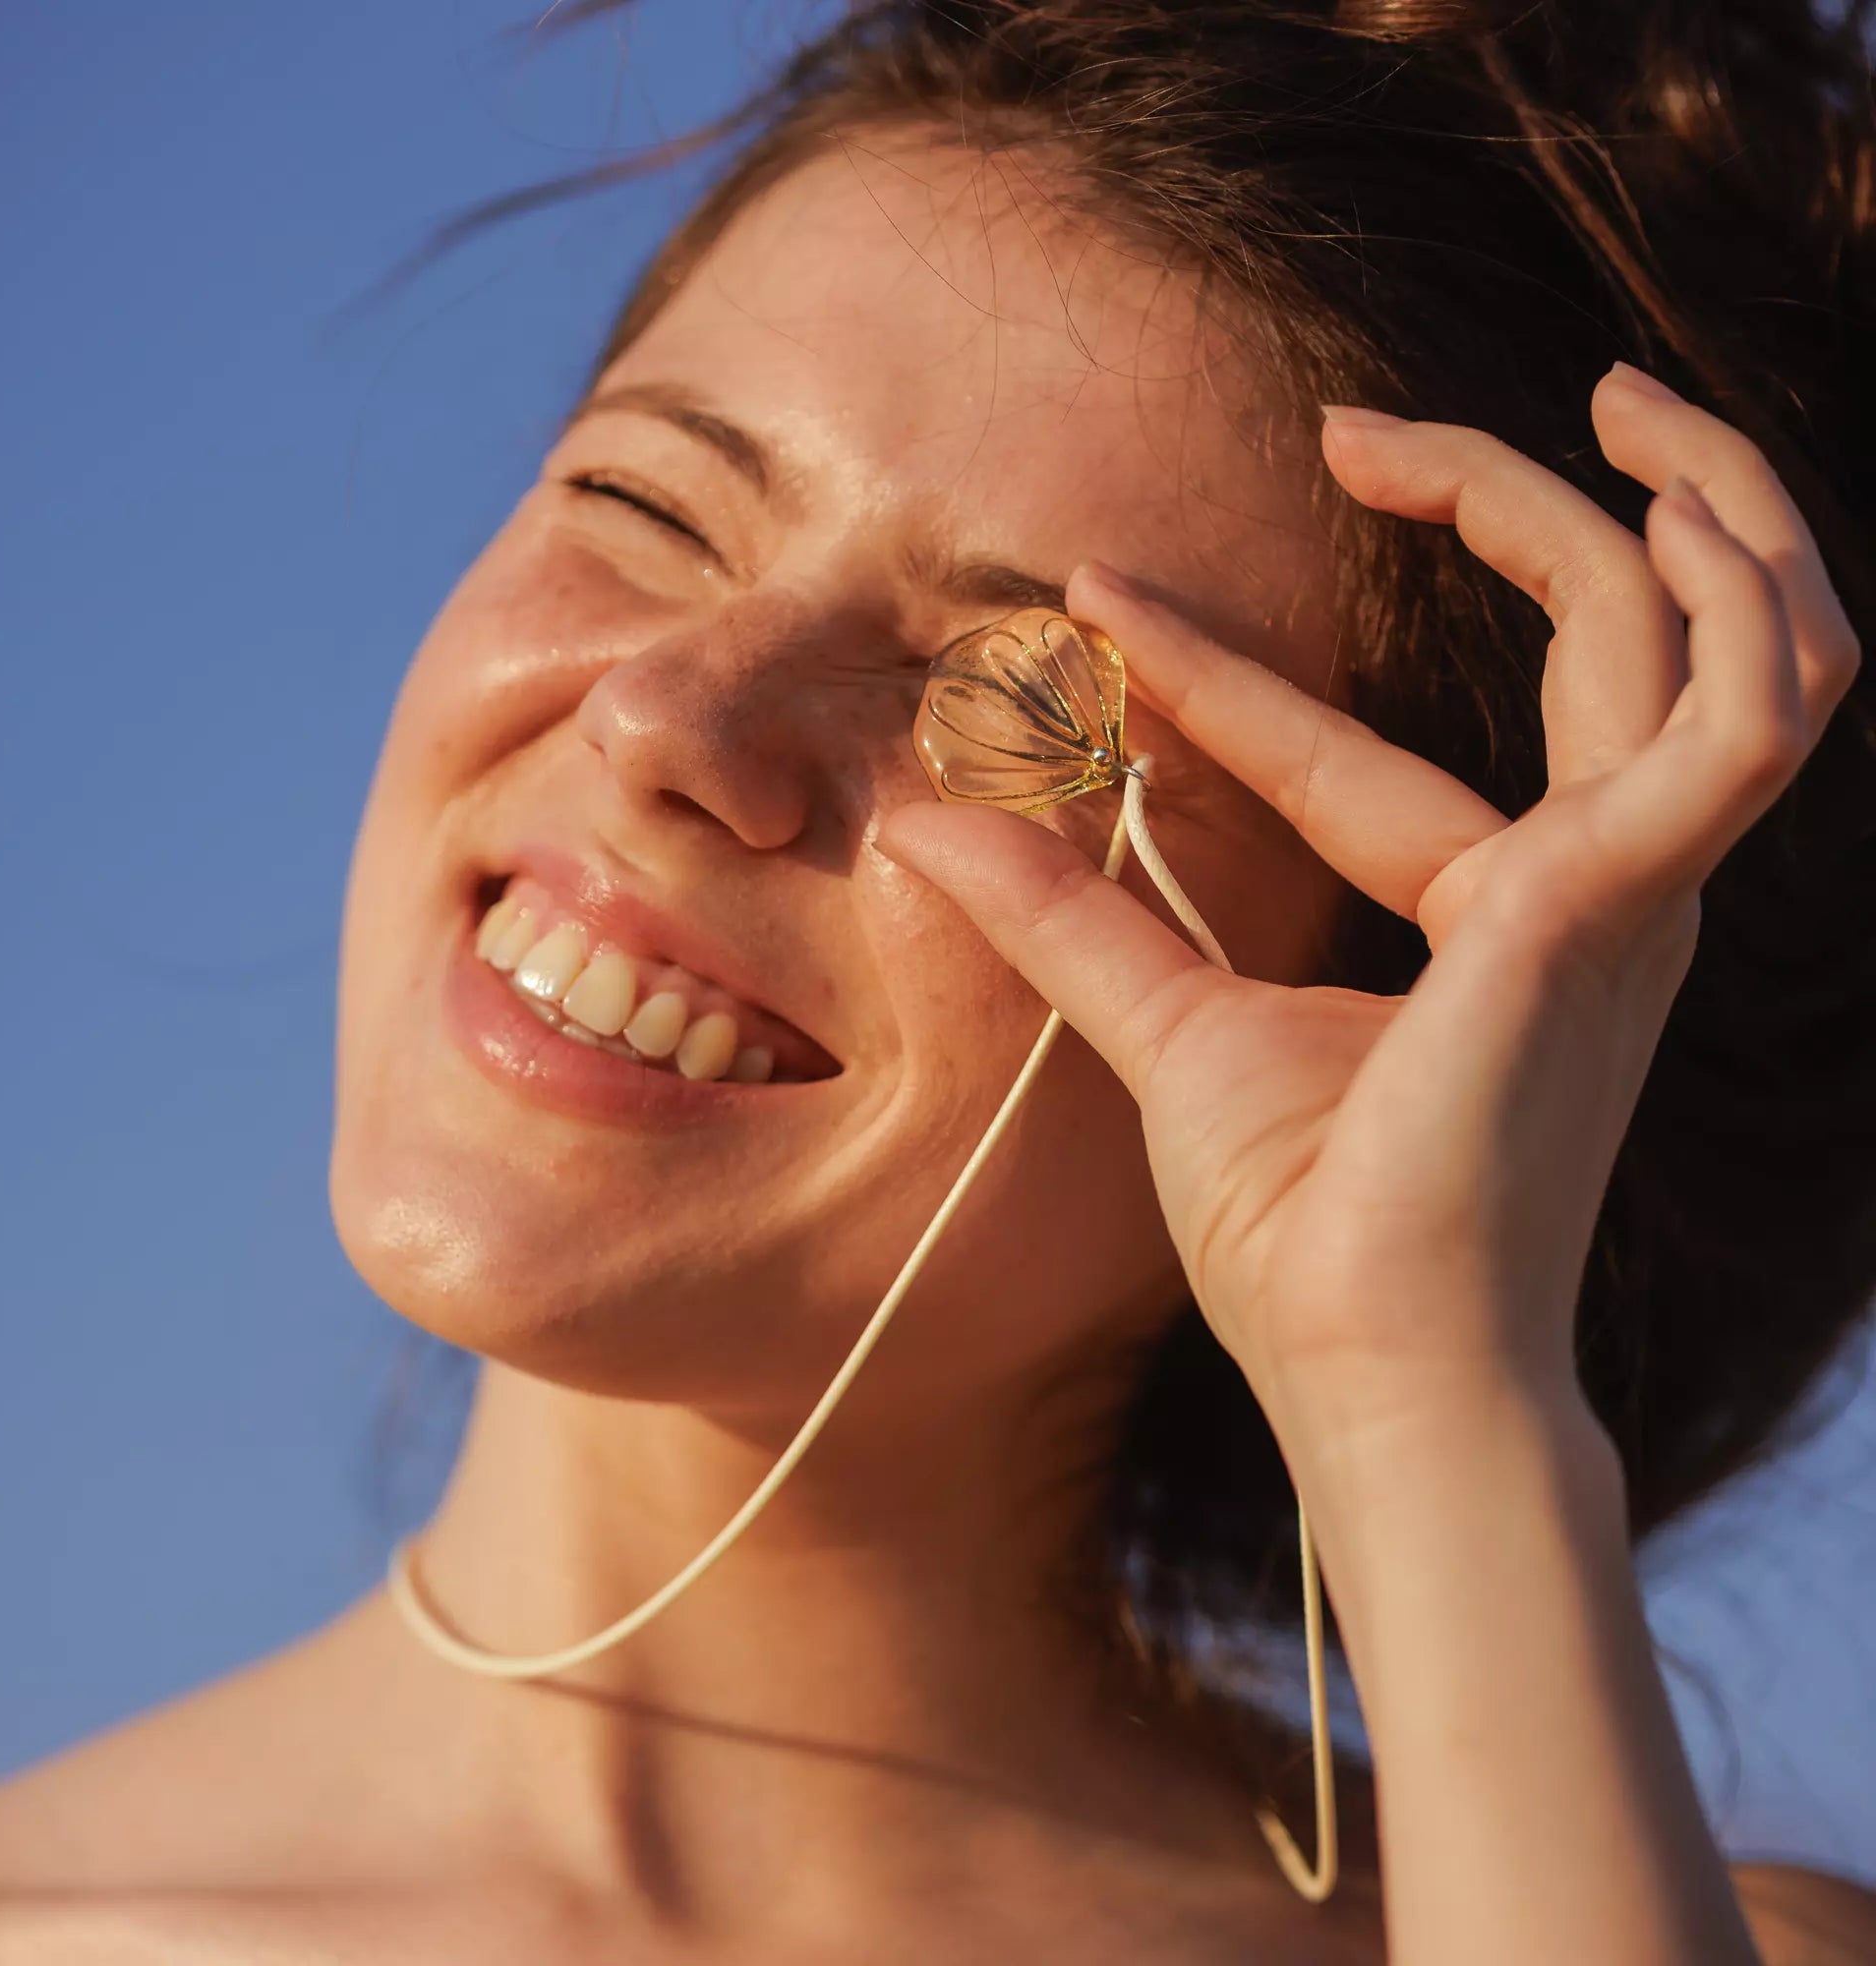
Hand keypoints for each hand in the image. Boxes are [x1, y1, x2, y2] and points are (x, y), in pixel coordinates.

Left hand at [876, 365, 1859, 1456]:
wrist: (1377, 1375)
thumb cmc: (1304, 1234)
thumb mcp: (1169, 1035)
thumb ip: (1068, 919)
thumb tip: (922, 819)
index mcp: (1505, 923)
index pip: (1353, 761)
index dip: (1226, 671)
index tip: (1092, 598)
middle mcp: (1597, 892)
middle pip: (1611, 646)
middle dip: (1525, 506)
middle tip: (1370, 423)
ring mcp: (1630, 892)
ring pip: (1734, 647)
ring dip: (1706, 509)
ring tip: (1603, 393)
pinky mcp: (1619, 900)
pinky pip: (1743, 714)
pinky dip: (1733, 598)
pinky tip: (1655, 500)